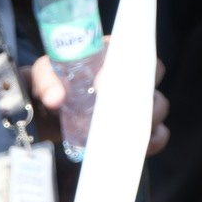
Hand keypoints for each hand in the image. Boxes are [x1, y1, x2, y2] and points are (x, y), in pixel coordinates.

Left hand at [30, 49, 169, 155]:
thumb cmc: (51, 82)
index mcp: (112, 55)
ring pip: (158, 106)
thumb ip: (46, 81)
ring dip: (148, 120)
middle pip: (152, 79)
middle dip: (141, 97)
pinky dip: (153, 142)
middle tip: (116, 114)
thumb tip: (55, 98)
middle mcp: (129, 75)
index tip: (102, 85)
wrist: (46, 110)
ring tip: (124, 134)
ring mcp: (135, 102)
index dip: (128, 66)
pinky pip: (157, 133)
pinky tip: (138, 149)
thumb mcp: (43, 74)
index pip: (134, 52)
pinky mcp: (134, 128)